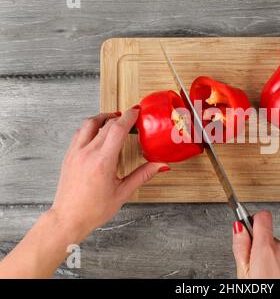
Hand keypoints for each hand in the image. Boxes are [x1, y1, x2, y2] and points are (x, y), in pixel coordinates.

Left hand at [50, 107, 169, 239]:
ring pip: (89, 123)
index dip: (129, 116)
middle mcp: (87, 153)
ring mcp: (75, 153)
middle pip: (106, 124)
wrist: (68, 218)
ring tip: (113, 119)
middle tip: (131, 118)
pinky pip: (79, 132)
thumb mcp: (123, 193)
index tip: (137, 111)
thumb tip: (160, 165)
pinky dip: (91, 127)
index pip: (117, 129)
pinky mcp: (69, 156)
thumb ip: (143, 175)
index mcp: (103, 161)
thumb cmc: (93, 210)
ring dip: (103, 118)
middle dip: (120, 117)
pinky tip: (98, 133)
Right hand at [232, 211, 279, 278]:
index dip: (253, 220)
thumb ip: (241, 247)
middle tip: (255, 268)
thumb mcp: (244, 273)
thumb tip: (238, 227)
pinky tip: (278, 280)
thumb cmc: (263, 293)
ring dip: (274, 260)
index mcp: (266, 247)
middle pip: (269, 237)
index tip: (249, 229)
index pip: (262, 217)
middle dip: (261, 249)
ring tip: (267, 277)